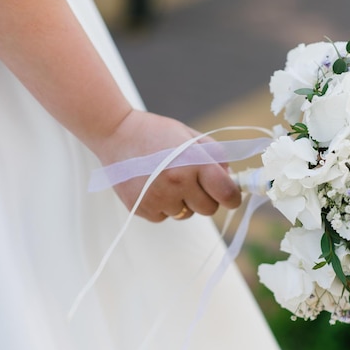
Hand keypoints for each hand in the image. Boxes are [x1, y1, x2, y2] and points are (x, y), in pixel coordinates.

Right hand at [92, 110, 241, 221]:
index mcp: (195, 162)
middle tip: (194, 183)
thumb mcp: (190, 136)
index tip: (231, 197)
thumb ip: (215, 155)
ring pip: (186, 214)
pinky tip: (152, 186)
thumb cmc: (157, 133)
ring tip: (166, 179)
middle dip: (207, 199)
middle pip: (209, 209)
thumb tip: (230, 178)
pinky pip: (164, 217)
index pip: (227, 193)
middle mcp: (179, 182)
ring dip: (182, 202)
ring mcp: (159, 198)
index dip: (233, 198)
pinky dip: (162, 206)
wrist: (115, 133)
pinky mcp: (142, 208)